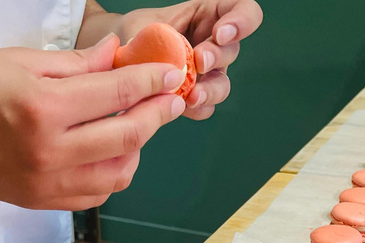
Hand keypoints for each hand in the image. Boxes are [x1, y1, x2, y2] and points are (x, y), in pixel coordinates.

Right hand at [0, 34, 185, 209]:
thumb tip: (117, 52)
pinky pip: (98, 194)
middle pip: (128, 135)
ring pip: (120, 172)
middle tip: (172, 99)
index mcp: (43, 108)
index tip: (172, 74)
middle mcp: (50, 151)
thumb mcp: (23, 63)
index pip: (117, 93)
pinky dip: (115, 172)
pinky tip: (114, 152)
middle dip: (159, 113)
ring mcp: (48, 182)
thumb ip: (78, 62)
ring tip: (139, 125)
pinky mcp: (44, 201)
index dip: (152, 80)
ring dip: (139, 147)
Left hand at [117, 0, 262, 119]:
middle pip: (232, 50)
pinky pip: (206, 107)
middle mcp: (213, 44)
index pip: (241, 10)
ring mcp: (208, 72)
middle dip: (218, 56)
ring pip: (222, 83)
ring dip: (211, 90)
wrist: (123, 58)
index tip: (220, 34)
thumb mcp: (138, 26)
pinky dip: (197, 109)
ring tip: (193, 95)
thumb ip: (145, 36)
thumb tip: (140, 54)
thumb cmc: (136, 33)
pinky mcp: (197, 95)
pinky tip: (183, 106)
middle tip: (200, 60)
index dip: (241, 21)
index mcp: (208, 15)